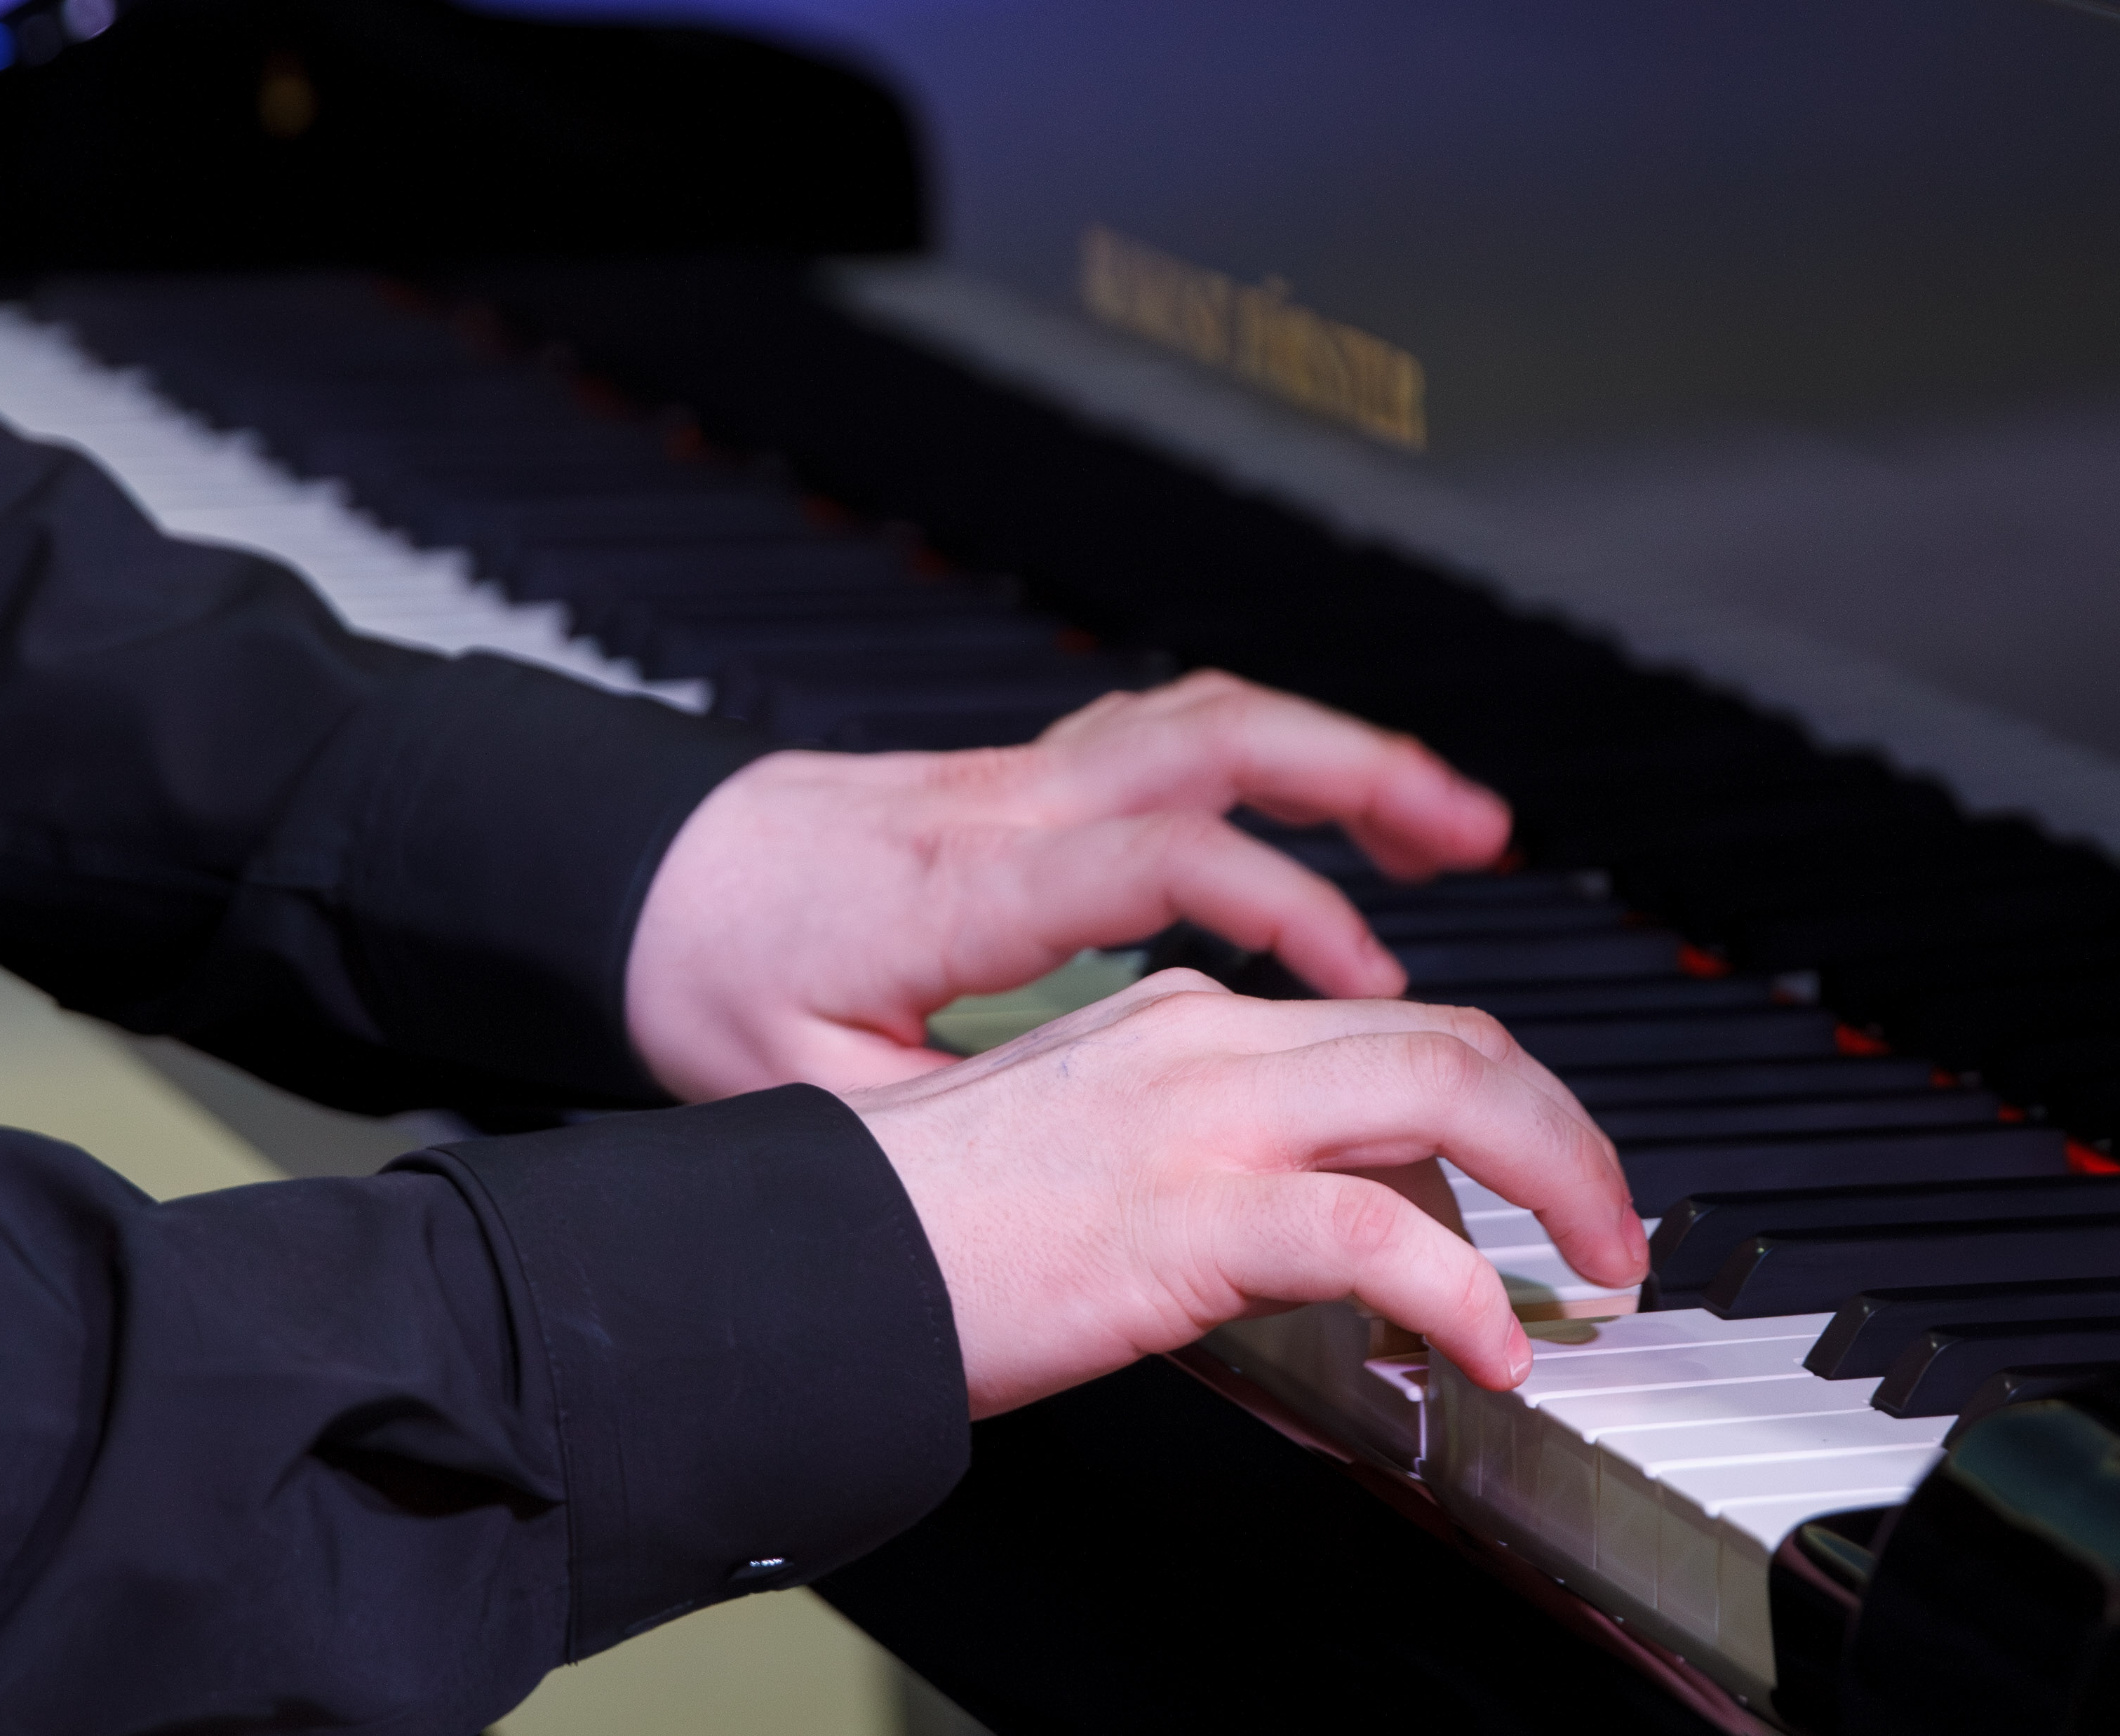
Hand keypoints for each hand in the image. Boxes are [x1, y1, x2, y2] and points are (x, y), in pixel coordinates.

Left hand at [627, 670, 1511, 1099]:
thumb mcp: (810, 1089)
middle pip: (1213, 735)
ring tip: (1448, 823)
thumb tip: (1057, 1208)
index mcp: (966, 886)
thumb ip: (946, 1135)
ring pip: (1206, 717)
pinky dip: (1270, 767)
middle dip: (1363, 773)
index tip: (1380, 979)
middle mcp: (1010, 809)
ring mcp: (1020, 780)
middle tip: (1478, 837)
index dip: (1284, 902)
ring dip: (1338, 756)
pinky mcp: (1022, 786)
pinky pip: (1170, 739)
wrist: (641, 876)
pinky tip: (1323, 830)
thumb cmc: (714, 978)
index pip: (1157, 857)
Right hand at [846, 971, 1646, 1415]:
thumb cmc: (915, 1224)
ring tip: (1596, 1264)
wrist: (811, 1251)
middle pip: (1448, 1038)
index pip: (1381, 1028)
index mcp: (1172, 1022)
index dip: (1491, 1099)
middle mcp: (1200, 1041)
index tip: (1531, 1179)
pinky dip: (1461, 1291)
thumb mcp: (1074, 1149)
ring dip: (1557, 1176)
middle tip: (1608, 1222)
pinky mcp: (1182, 1210)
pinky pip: (1374, 1232)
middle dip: (1563, 1125)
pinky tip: (1490, 1349)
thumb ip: (1188, 1151)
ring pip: (1444, 1090)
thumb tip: (1297, 1216)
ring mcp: (1197, 1115)